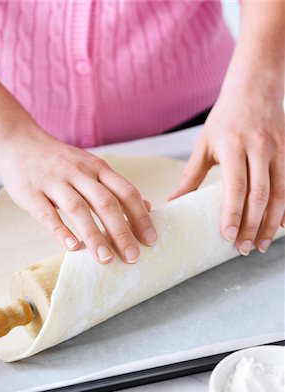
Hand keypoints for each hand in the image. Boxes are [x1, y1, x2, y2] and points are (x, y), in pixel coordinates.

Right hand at [0, 129, 156, 263]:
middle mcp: (79, 173)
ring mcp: (54, 181)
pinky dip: (61, 231)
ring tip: (105, 259)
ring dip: (94, 235)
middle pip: (106, 203)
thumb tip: (147, 207)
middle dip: (121, 231)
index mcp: (98, 168)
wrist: (19, 142)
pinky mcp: (31, 192)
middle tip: (133, 257)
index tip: (151, 240)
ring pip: (78, 209)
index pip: (126, 192)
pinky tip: (73, 248)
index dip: (140, 217)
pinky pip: (47, 214)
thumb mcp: (92, 168)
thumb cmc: (61, 162)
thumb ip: (116, 188)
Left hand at [168, 81, 284, 254]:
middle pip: (260, 195)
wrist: (255, 87)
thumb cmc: (224, 118)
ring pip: (280, 193)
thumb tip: (174, 202)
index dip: (232, 213)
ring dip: (272, 223)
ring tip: (262, 244)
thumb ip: (190, 175)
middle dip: (253, 226)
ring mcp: (278, 149)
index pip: (234, 186)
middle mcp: (258, 148)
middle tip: (244, 249)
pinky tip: (282, 226)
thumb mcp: (204, 144)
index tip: (227, 236)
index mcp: (232, 146)